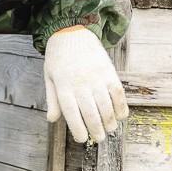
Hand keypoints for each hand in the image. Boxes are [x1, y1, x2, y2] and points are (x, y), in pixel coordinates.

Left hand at [43, 26, 127, 143]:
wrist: (72, 32)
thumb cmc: (59, 58)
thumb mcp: (50, 77)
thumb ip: (52, 99)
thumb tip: (52, 119)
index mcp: (64, 86)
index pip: (72, 114)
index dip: (78, 130)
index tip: (82, 139)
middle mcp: (80, 83)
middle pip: (91, 114)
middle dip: (96, 130)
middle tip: (99, 138)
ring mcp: (96, 77)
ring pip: (106, 106)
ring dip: (110, 122)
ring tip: (109, 129)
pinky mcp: (109, 72)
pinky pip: (118, 94)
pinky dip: (121, 107)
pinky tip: (120, 116)